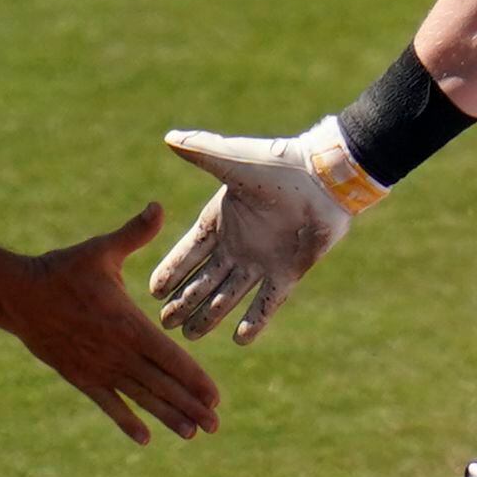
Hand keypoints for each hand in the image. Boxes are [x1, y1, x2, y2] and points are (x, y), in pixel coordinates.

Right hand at [1, 202, 223, 443]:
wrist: (18, 295)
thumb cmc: (63, 269)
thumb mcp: (101, 250)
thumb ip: (134, 234)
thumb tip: (158, 205)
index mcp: (128, 324)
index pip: (170, 358)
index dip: (194, 379)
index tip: (215, 397)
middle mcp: (117, 353)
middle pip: (161, 385)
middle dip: (190, 406)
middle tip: (215, 425)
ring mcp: (98, 369)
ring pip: (140, 399)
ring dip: (167, 417)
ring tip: (192, 435)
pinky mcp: (80, 377)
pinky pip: (108, 405)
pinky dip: (127, 421)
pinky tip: (145, 438)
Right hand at [149, 121, 373, 343]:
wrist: (323, 178)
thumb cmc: (278, 165)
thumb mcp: (233, 161)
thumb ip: (202, 152)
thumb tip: (169, 137)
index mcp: (221, 220)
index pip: (187, 253)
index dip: (171, 271)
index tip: (152, 292)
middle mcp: (238, 245)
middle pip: (204, 280)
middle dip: (184, 301)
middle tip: (165, 324)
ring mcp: (262, 261)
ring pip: (229, 296)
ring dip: (211, 315)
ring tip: (191, 335)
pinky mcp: (288, 272)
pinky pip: (268, 302)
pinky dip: (255, 320)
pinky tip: (240, 339)